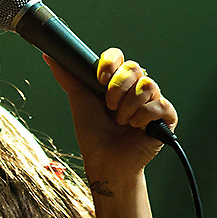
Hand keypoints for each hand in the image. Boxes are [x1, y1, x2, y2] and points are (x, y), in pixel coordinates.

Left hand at [44, 48, 177, 180]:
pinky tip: (136, 127)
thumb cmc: (93, 134)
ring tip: (121, 121)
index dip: (110, 64)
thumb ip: (68, 77)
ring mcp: (151, 102)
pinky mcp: (166, 117)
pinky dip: (143, 117)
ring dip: (128, 107)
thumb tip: (50, 56)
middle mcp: (135, 89)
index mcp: (115, 82)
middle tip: (109, 107)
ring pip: (147, 85)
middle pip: (134, 67)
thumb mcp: (78, 100)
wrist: (106, 160)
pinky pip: (160, 104)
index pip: (118, 57)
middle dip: (117, 88)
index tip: (100, 80)